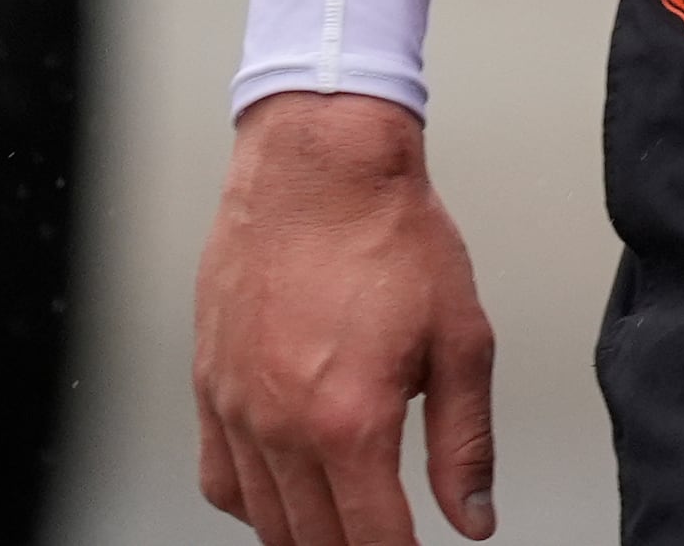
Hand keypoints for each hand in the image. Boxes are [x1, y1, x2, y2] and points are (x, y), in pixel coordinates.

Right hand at [192, 92, 497, 543]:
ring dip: (308, 536)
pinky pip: (221, 481)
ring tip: (348, 529)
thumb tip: (475, 516)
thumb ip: (466, 442)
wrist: (318, 174)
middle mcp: (281, 425)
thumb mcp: (462, 340)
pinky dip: (255, 505)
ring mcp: (236, 410)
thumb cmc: (390, 238)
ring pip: (265, 521)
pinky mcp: (209, 390)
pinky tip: (290, 496)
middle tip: (387, 540)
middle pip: (314, 541)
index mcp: (349, 420)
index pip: (374, 539)